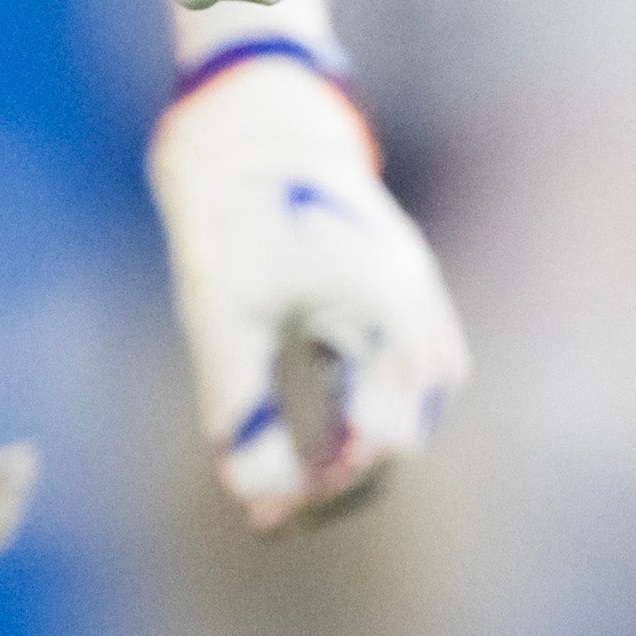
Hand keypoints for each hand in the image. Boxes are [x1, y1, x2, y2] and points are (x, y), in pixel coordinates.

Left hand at [149, 50, 469, 529]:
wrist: (248, 121)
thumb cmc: (236, 214)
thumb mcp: (222, 320)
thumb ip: (241, 411)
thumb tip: (252, 497)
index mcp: (386, 309)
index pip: (386, 433)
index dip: (332, 484)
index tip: (272, 513)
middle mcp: (412, 302)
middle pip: (413, 418)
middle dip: (357, 469)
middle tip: (287, 505)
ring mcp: (406, 289)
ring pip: (411, 392)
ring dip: (366, 437)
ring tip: (306, 476)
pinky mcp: (384, 284)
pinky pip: (391, 360)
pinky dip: (363, 402)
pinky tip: (323, 430)